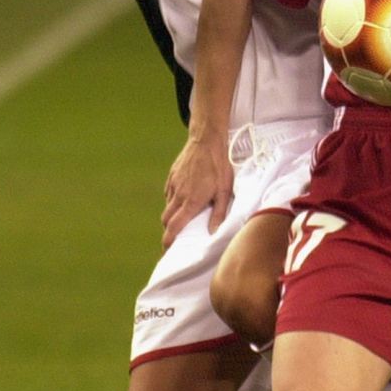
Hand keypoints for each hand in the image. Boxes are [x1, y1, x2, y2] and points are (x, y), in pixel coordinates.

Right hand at [162, 133, 233, 248]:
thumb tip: (213, 233)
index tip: (167, 250)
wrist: (206, 140)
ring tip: (182, 219)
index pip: (174, 227)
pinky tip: (183, 199)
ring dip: (172, 216)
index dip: (168, 241)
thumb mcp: (224, 190)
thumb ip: (219, 213)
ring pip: (167, 206)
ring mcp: (173, 184)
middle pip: (166, 220)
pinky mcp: (172, 176)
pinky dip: (173, 201)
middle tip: (176, 237)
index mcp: (191, 201)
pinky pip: (168, 193)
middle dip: (169, 230)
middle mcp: (178, 195)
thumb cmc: (219, 165)